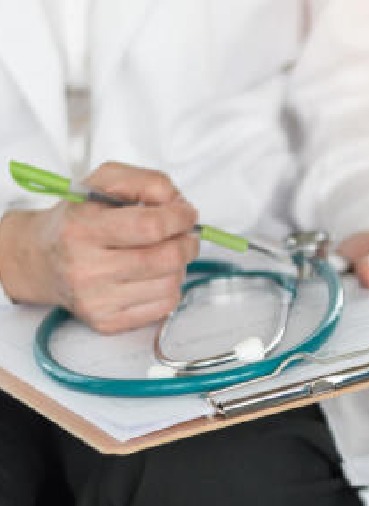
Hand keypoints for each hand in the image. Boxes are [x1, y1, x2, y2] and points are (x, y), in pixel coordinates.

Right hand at [0, 162, 198, 332]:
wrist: (42, 261)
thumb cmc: (78, 220)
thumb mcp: (103, 183)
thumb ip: (146, 181)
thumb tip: (178, 202)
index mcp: (82, 229)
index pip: (150, 226)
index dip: (180, 218)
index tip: (186, 213)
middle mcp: (86, 268)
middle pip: (167, 258)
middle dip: (187, 242)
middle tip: (184, 234)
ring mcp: (96, 300)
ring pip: (171, 284)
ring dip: (179, 266)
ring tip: (163, 254)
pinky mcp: (107, 322)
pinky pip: (164, 307)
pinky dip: (169, 288)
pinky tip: (153, 276)